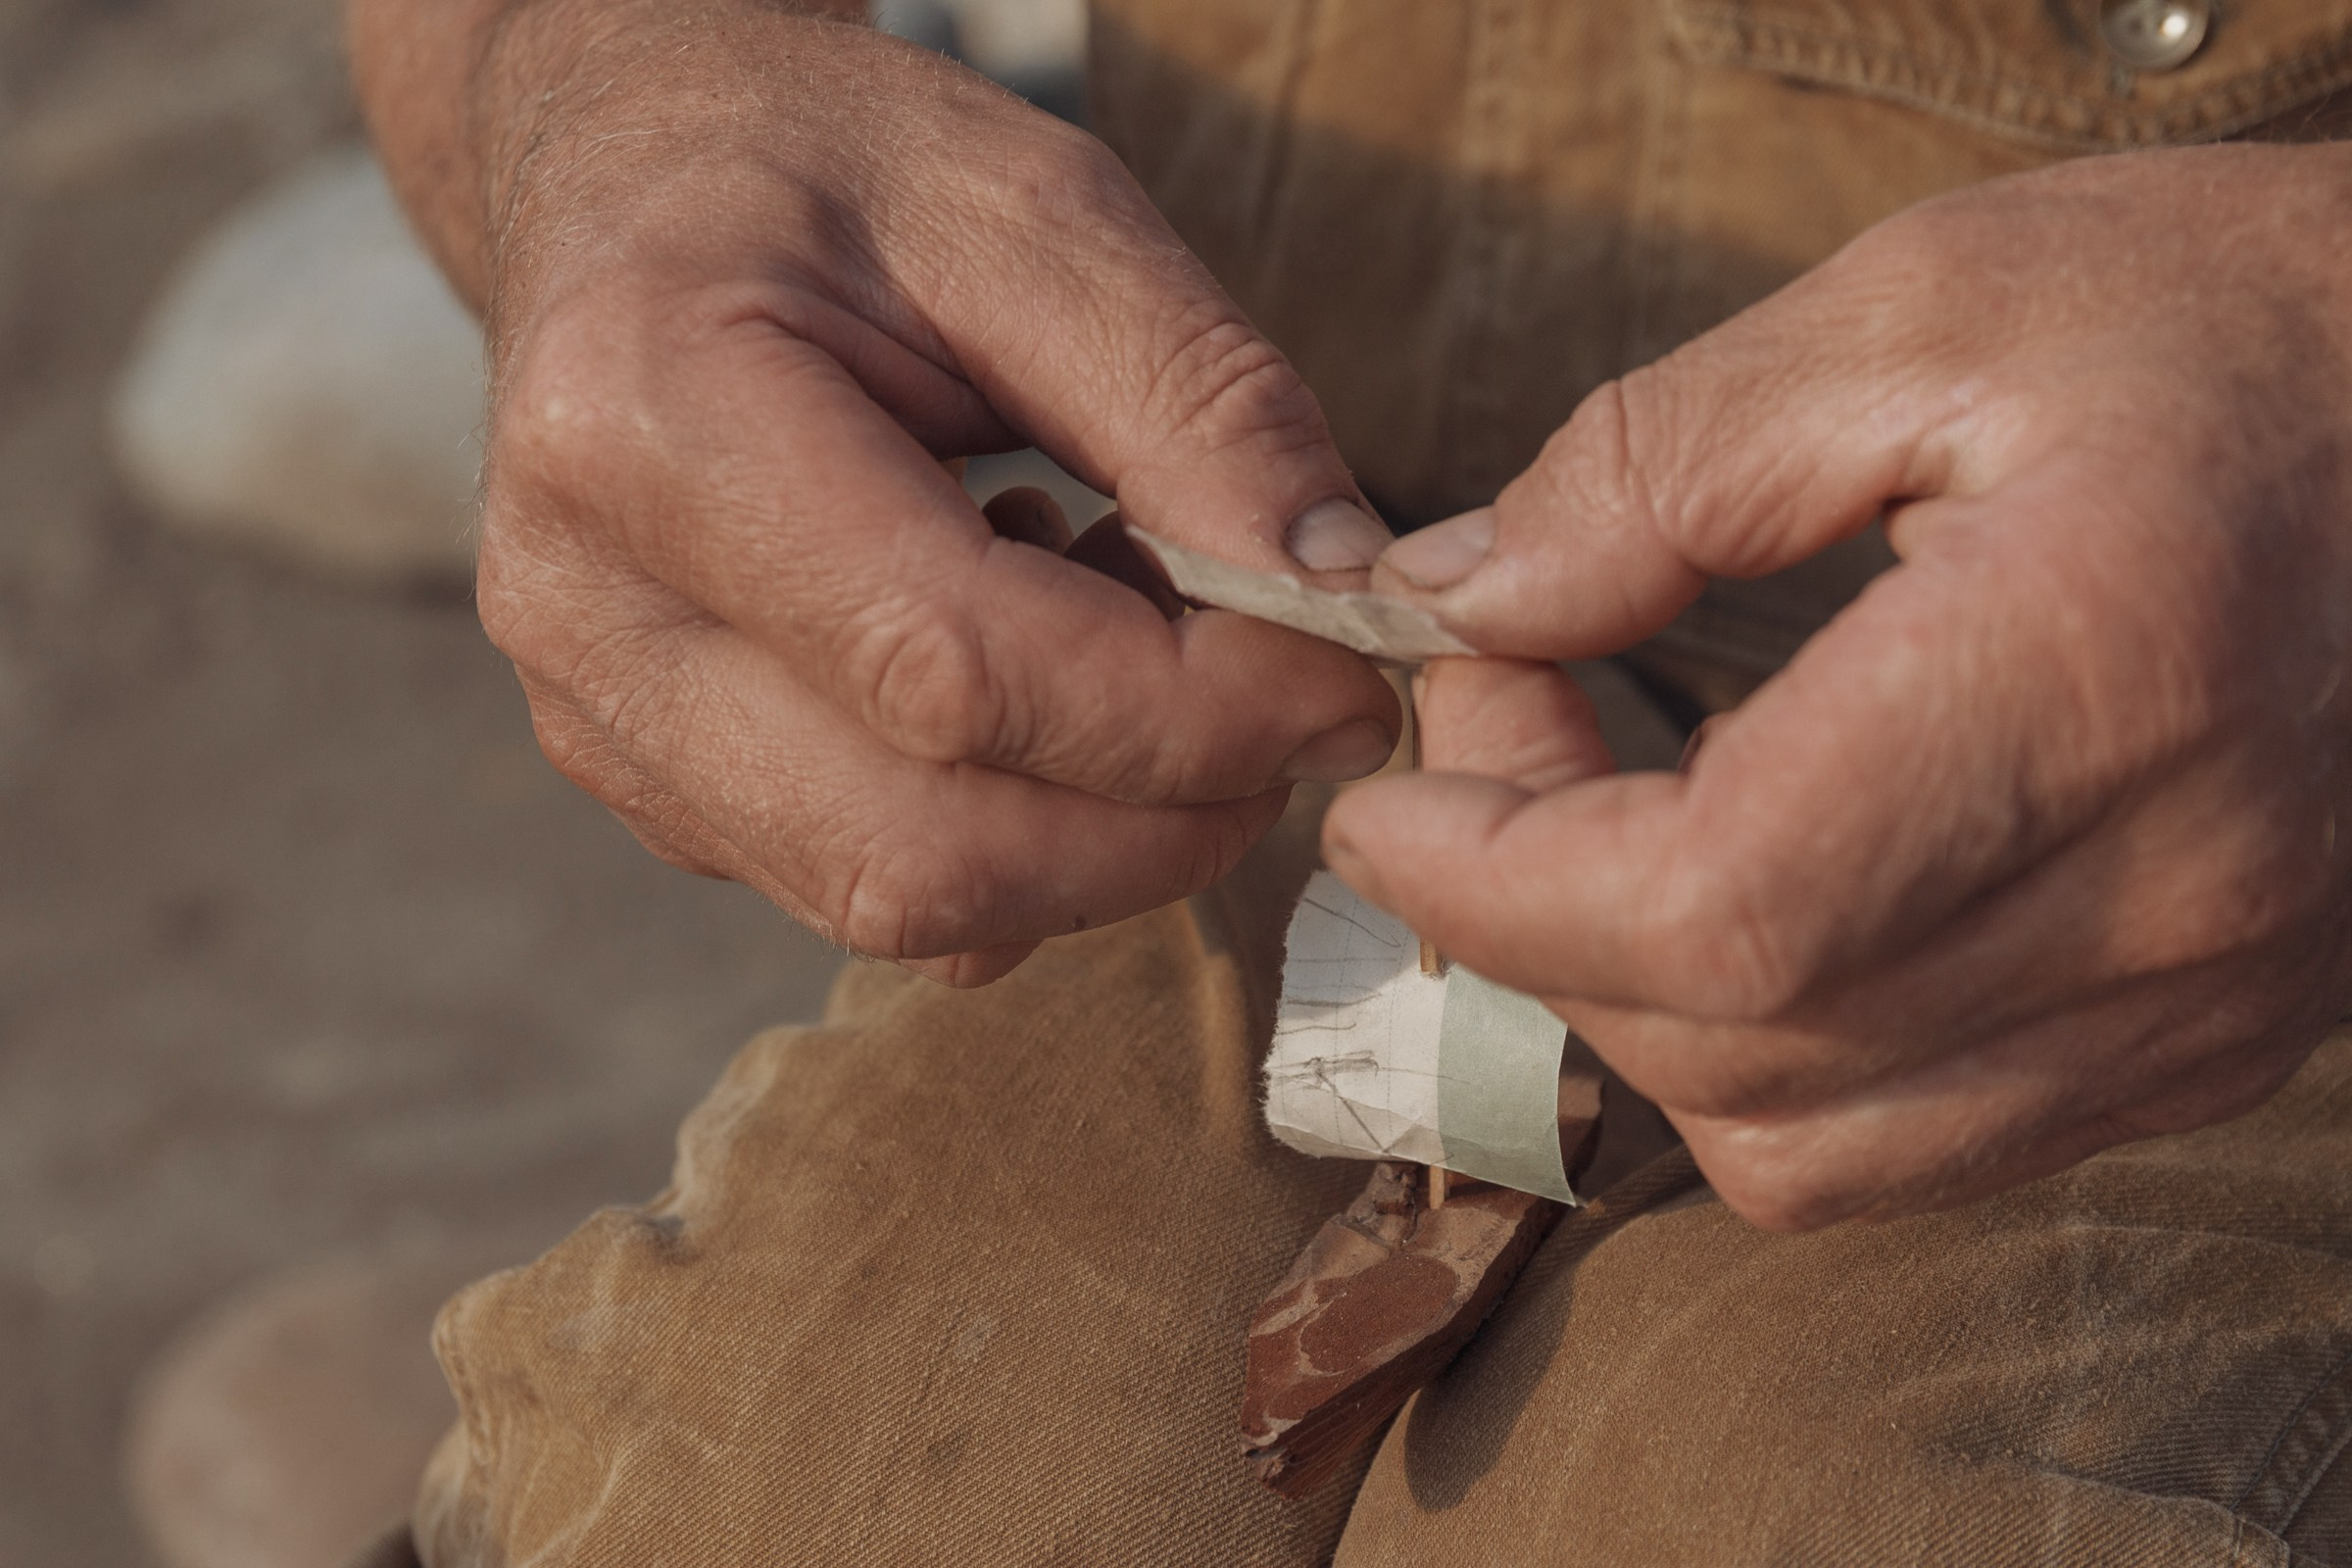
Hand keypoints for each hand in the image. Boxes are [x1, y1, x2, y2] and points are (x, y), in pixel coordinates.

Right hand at [354, 2, 1400, 983]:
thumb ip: (1199, 399)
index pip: (951, 672)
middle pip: (924, 854)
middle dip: (1162, 818)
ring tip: (1123, 633)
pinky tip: (1029, 672)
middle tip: (1275, 697)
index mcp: (648, 423)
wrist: (630, 182)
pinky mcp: (646, 782)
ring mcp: (597, 720)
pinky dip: (1014, 827)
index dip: (1191, 714)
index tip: (1343, 675)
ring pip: (903, 907)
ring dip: (1094, 829)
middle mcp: (585, 609)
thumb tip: (1338, 599)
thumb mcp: (1035, 209)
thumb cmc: (827, 170)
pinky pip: (872, 889)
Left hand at [1329, 144, 2351, 1227]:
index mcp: (2100, 679)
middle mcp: (2180, 895)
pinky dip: (1768, 1053)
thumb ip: (1657, 467)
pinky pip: (1919, 1141)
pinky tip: (1738, 892)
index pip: (1717, 913)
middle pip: (1736, 1045)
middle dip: (1535, 915)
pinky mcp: (2216, 1033)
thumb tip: (1452, 600)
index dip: (1498, 879)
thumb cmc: (2244, 320)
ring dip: (1636, 1003)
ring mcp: (2212, 999)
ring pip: (1811, 1146)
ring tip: (1590, 813)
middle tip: (1488, 726)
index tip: (1385, 797)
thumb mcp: (1929, 309)